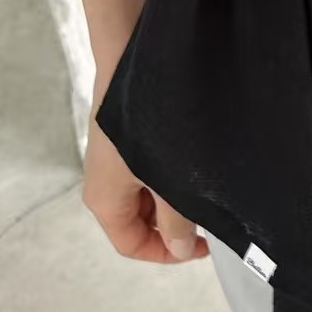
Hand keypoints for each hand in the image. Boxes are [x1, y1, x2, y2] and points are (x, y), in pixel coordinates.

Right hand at [82, 47, 209, 263]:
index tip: (202, 246)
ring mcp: (114, 159)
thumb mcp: (168, 180)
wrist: (134, 57)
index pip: (131, 245)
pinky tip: (194, 165)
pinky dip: (170, 176)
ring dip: (174, 199)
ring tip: (204, 189)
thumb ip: (176, 219)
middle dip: (172, 225)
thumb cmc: (147, 118)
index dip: (167, 254)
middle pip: (138, 222)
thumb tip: (181, 248)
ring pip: (146, 196)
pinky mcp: (127, 138)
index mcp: (104, 200)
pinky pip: (148, 171)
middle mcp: (104, 183)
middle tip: (208, 217)